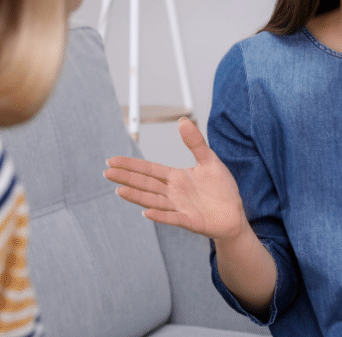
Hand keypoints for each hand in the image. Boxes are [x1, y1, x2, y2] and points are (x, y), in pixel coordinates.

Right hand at [103, 118, 246, 239]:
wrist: (234, 213)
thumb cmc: (221, 188)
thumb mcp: (209, 160)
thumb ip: (195, 142)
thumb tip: (182, 120)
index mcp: (176, 178)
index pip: (149, 169)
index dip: (131, 165)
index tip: (112, 160)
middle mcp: (173, 193)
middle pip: (146, 184)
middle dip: (126, 178)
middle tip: (106, 172)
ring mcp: (180, 207)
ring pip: (154, 200)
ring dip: (137, 196)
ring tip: (120, 190)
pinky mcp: (190, 221)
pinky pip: (173, 218)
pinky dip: (160, 215)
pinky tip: (146, 211)